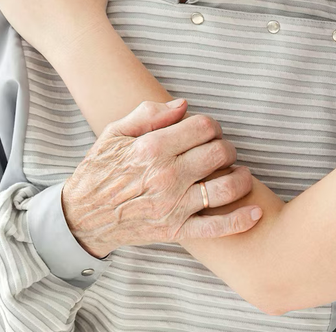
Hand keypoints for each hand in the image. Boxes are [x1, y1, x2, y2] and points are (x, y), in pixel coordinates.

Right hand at [62, 100, 260, 257]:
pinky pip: (216, 228)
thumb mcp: (114, 133)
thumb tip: (183, 105)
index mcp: (152, 148)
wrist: (80, 218)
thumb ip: (149, 114)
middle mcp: (166, 175)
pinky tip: (255, 212)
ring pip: (226, 187)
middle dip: (227, 147)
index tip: (209, 131)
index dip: (213, 125)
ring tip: (238, 174)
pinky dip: (240, 220)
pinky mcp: (175, 230)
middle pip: (219, 153)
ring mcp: (173, 205)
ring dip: (241, 178)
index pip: (203, 127)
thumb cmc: (99, 171)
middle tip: (221, 150)